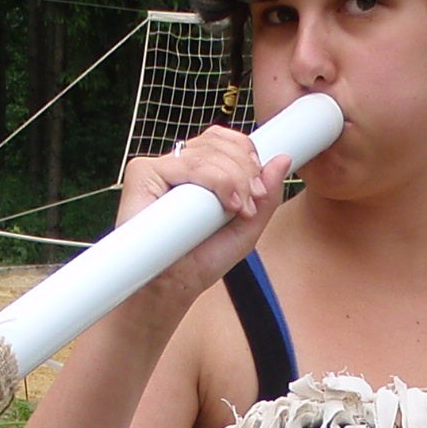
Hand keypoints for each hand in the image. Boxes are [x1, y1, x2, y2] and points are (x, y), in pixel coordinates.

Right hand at [111, 126, 291, 325]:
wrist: (172, 288)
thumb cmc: (201, 261)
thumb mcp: (246, 229)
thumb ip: (267, 197)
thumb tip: (283, 159)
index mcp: (199, 170)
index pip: (224, 140)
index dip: (246, 154)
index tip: (258, 190)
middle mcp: (178, 165)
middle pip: (218, 141)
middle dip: (245, 170)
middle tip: (250, 203)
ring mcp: (159, 169)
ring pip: (205, 152)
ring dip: (233, 178)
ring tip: (237, 209)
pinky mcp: (143, 175)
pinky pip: (183, 164)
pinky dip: (210, 179)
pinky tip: (222, 203)